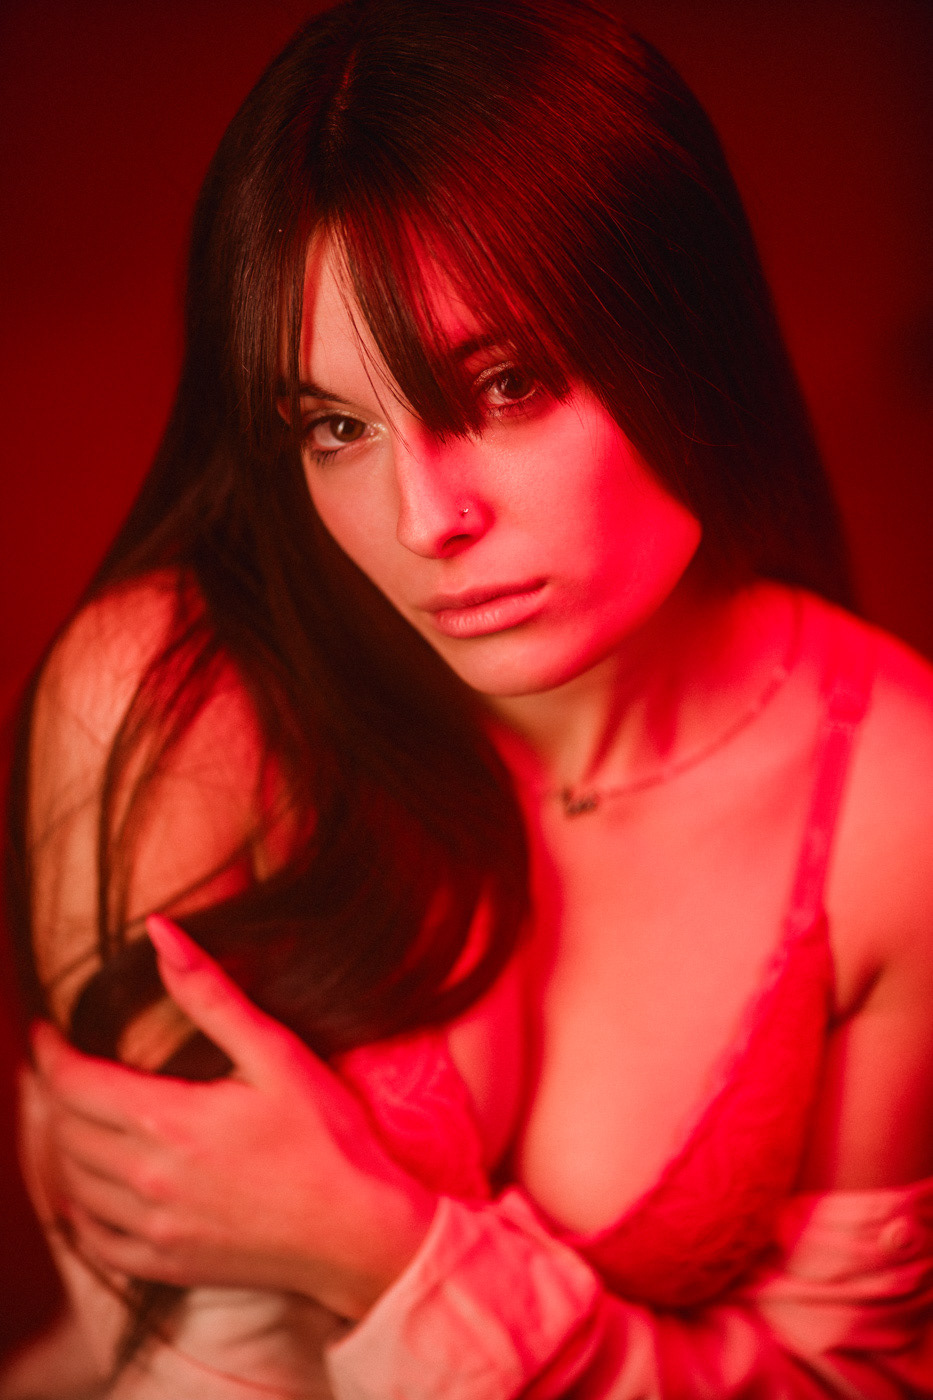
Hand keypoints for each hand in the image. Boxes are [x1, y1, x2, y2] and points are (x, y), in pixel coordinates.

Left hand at [32, 915, 436, 1318]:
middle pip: (66, 1131)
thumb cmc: (326, 1136)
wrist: (359, 1232)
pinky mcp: (168, 1265)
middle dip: (55, 1092)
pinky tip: (87, 1194)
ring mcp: (154, 1229)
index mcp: (167, 1121)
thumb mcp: (275, 1052)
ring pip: (74, 1185)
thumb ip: (209, 992)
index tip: (44, 1032)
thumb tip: (159, 931)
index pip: (74, 1083)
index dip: (48, 1053)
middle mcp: (147, 1179)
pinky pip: (95, 1241)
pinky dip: (79, 1212)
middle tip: (60, 1067)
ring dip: (63, 1146)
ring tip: (74, 1117)